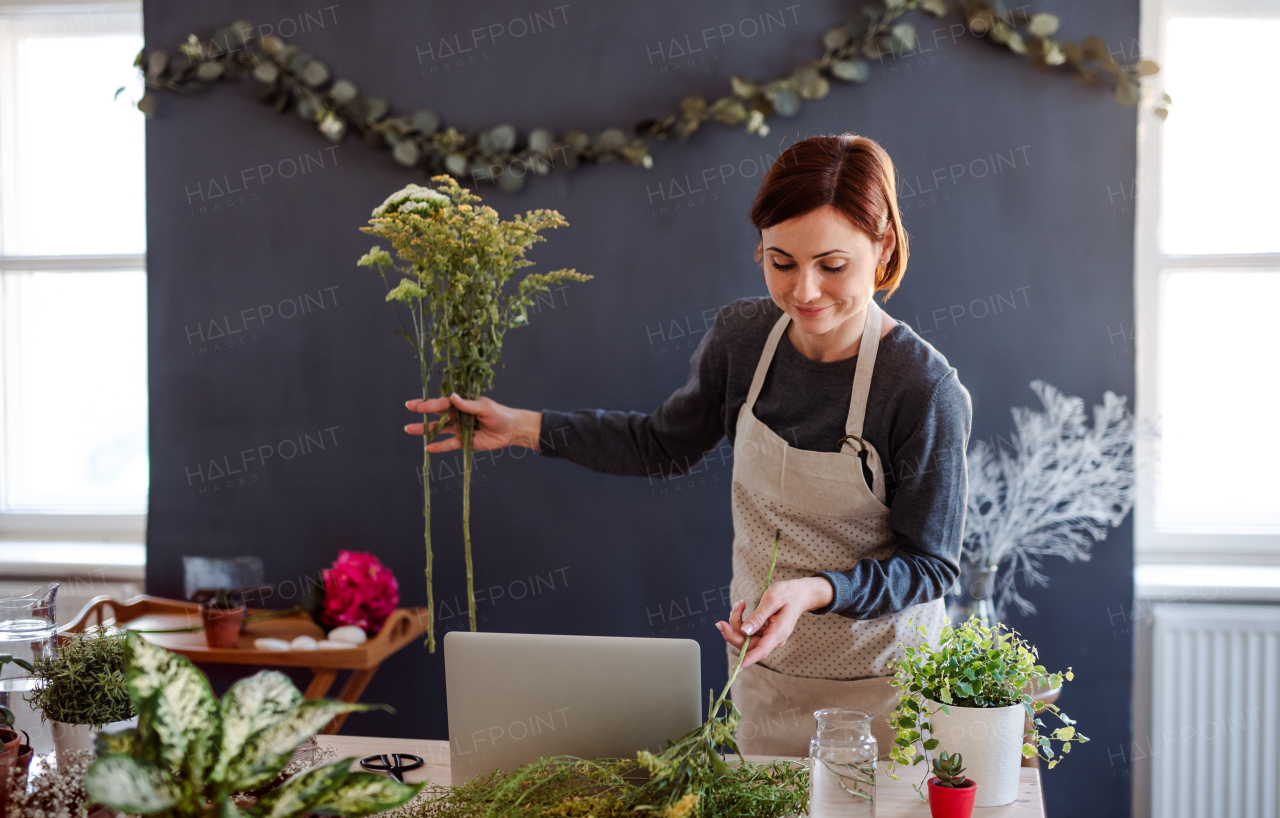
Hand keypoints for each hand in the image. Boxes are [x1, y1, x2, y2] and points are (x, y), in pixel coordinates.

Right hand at [404, 394, 541, 451]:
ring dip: (425, 430)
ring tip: (409, 429)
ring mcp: (460, 428)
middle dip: (423, 412)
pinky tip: (428, 448)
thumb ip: (468, 404)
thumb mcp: (485, 407)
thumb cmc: (500, 414)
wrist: (512, 431)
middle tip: (408, 408)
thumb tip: (453, 397)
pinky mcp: (464, 441)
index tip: (416, 404)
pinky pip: (449, 444)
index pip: (443, 403)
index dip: (430, 403)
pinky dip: (439, 446)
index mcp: (463, 403)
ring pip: (439, 429)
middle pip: (438, 414)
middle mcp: (458, 414)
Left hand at [715, 577, 833, 669]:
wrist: (801, 593)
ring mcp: (769, 636)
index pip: (761, 651)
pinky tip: (741, 607)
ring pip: (746, 638)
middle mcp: (773, 638)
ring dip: (736, 623)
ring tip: (739, 604)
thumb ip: (758, 616)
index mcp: (778, 632)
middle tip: (725, 617)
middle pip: (748, 644)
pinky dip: (741, 621)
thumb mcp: (773, 599)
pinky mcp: (765, 632)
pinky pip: (749, 632)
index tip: (737, 666)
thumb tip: (745, 631)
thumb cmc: (789, 594)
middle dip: (734, 631)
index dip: (748, 659)